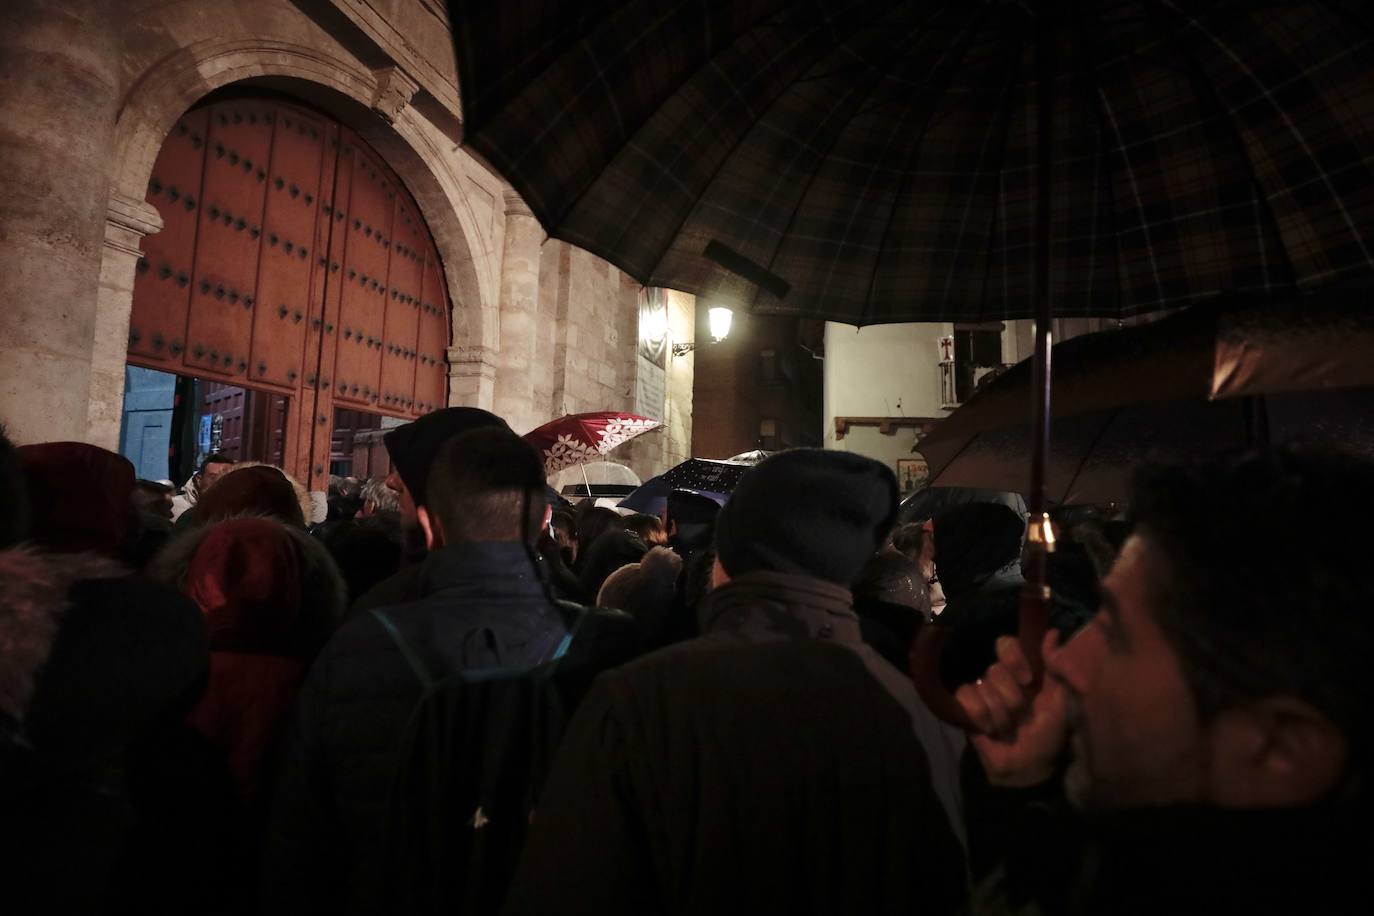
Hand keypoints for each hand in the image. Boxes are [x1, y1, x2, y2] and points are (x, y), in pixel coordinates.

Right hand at [956, 632, 1070, 787]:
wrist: (1030, 767)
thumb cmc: (1049, 734)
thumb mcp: (1060, 700)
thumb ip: (1056, 667)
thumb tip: (1053, 632)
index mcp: (1023, 671)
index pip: (1006, 644)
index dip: (1014, 659)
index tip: (1028, 680)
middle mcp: (1000, 678)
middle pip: (995, 669)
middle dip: (1012, 699)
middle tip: (1022, 717)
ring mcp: (981, 692)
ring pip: (982, 686)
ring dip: (1000, 714)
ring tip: (1008, 729)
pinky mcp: (964, 708)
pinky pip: (965, 696)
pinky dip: (981, 715)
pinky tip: (990, 730)